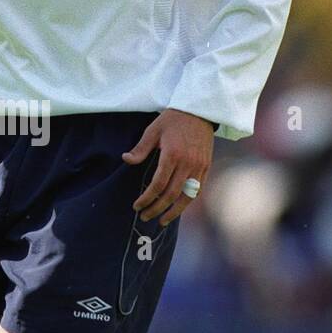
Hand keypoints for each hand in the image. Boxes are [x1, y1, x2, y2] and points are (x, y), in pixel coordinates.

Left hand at [122, 108, 213, 224]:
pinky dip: (187, 202)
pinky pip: (197, 190)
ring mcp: (199, 167)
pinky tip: (178, 208)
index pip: (158, 184)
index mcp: (172, 155)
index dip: (147, 198)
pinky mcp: (206, 167)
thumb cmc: (173, 119)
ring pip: (187, 197)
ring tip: (163, 221)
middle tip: (144, 216)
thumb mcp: (153, 130)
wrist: (199, 111)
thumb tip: (125, 159)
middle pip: (171, 194)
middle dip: (156, 209)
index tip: (137, 206)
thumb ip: (140, 148)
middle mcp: (187, 163)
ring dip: (174, 212)